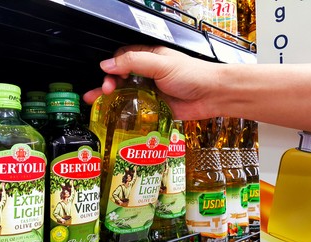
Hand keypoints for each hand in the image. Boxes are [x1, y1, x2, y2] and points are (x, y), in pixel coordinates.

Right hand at [83, 45, 219, 120]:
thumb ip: (133, 62)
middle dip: (108, 84)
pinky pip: (136, 109)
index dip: (112, 67)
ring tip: (97, 103)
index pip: (122, 59)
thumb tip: (107, 64)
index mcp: (149, 57)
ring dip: (111, 98)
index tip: (109, 76)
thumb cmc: (193, 74)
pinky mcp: (154, 108)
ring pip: (125, 94)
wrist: (213, 95)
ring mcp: (150, 91)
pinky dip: (124, 112)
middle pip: (120, 77)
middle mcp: (148, 74)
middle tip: (104, 91)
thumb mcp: (160, 63)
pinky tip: (116, 115)